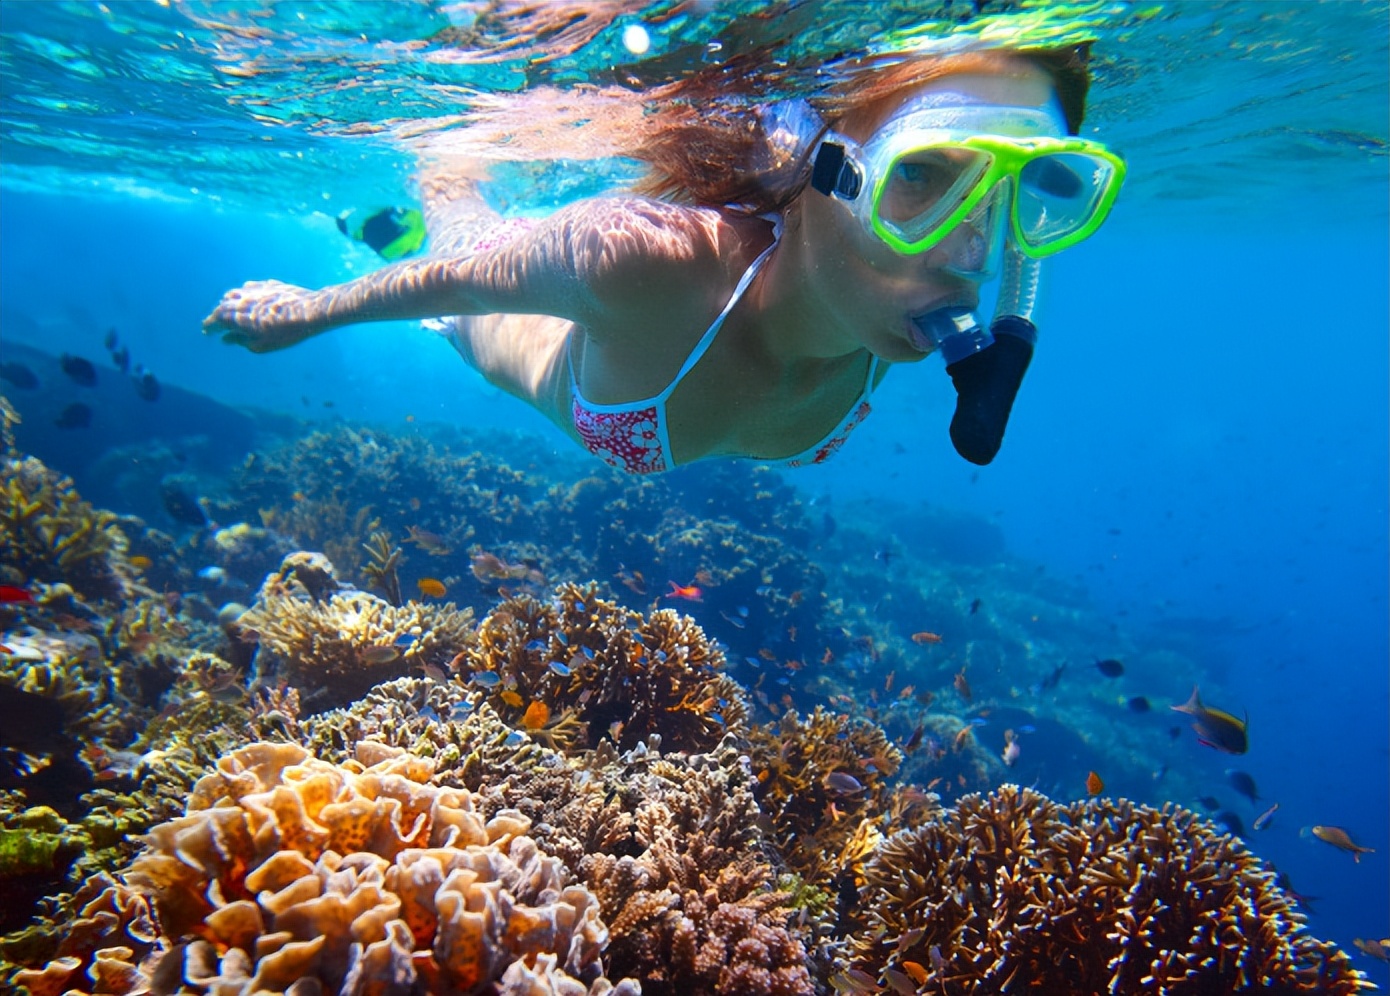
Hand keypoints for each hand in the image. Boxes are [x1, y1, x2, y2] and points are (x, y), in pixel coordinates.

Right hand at [202, 280, 325, 352]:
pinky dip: (244, 295)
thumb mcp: (260, 345)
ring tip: (230, 311)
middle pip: (221, 307)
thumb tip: (225, 338)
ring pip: (233, 295)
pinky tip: (248, 300)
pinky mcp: (266, 284)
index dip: (209, 327)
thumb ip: (239, 341)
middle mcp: (239, 300)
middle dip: (217, 316)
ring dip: (228, 303)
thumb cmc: (285, 333)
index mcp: (234, 317)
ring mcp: (252, 290)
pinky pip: (248, 288)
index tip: (207, 332)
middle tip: (216, 324)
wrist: (309, 311)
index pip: (213, 321)